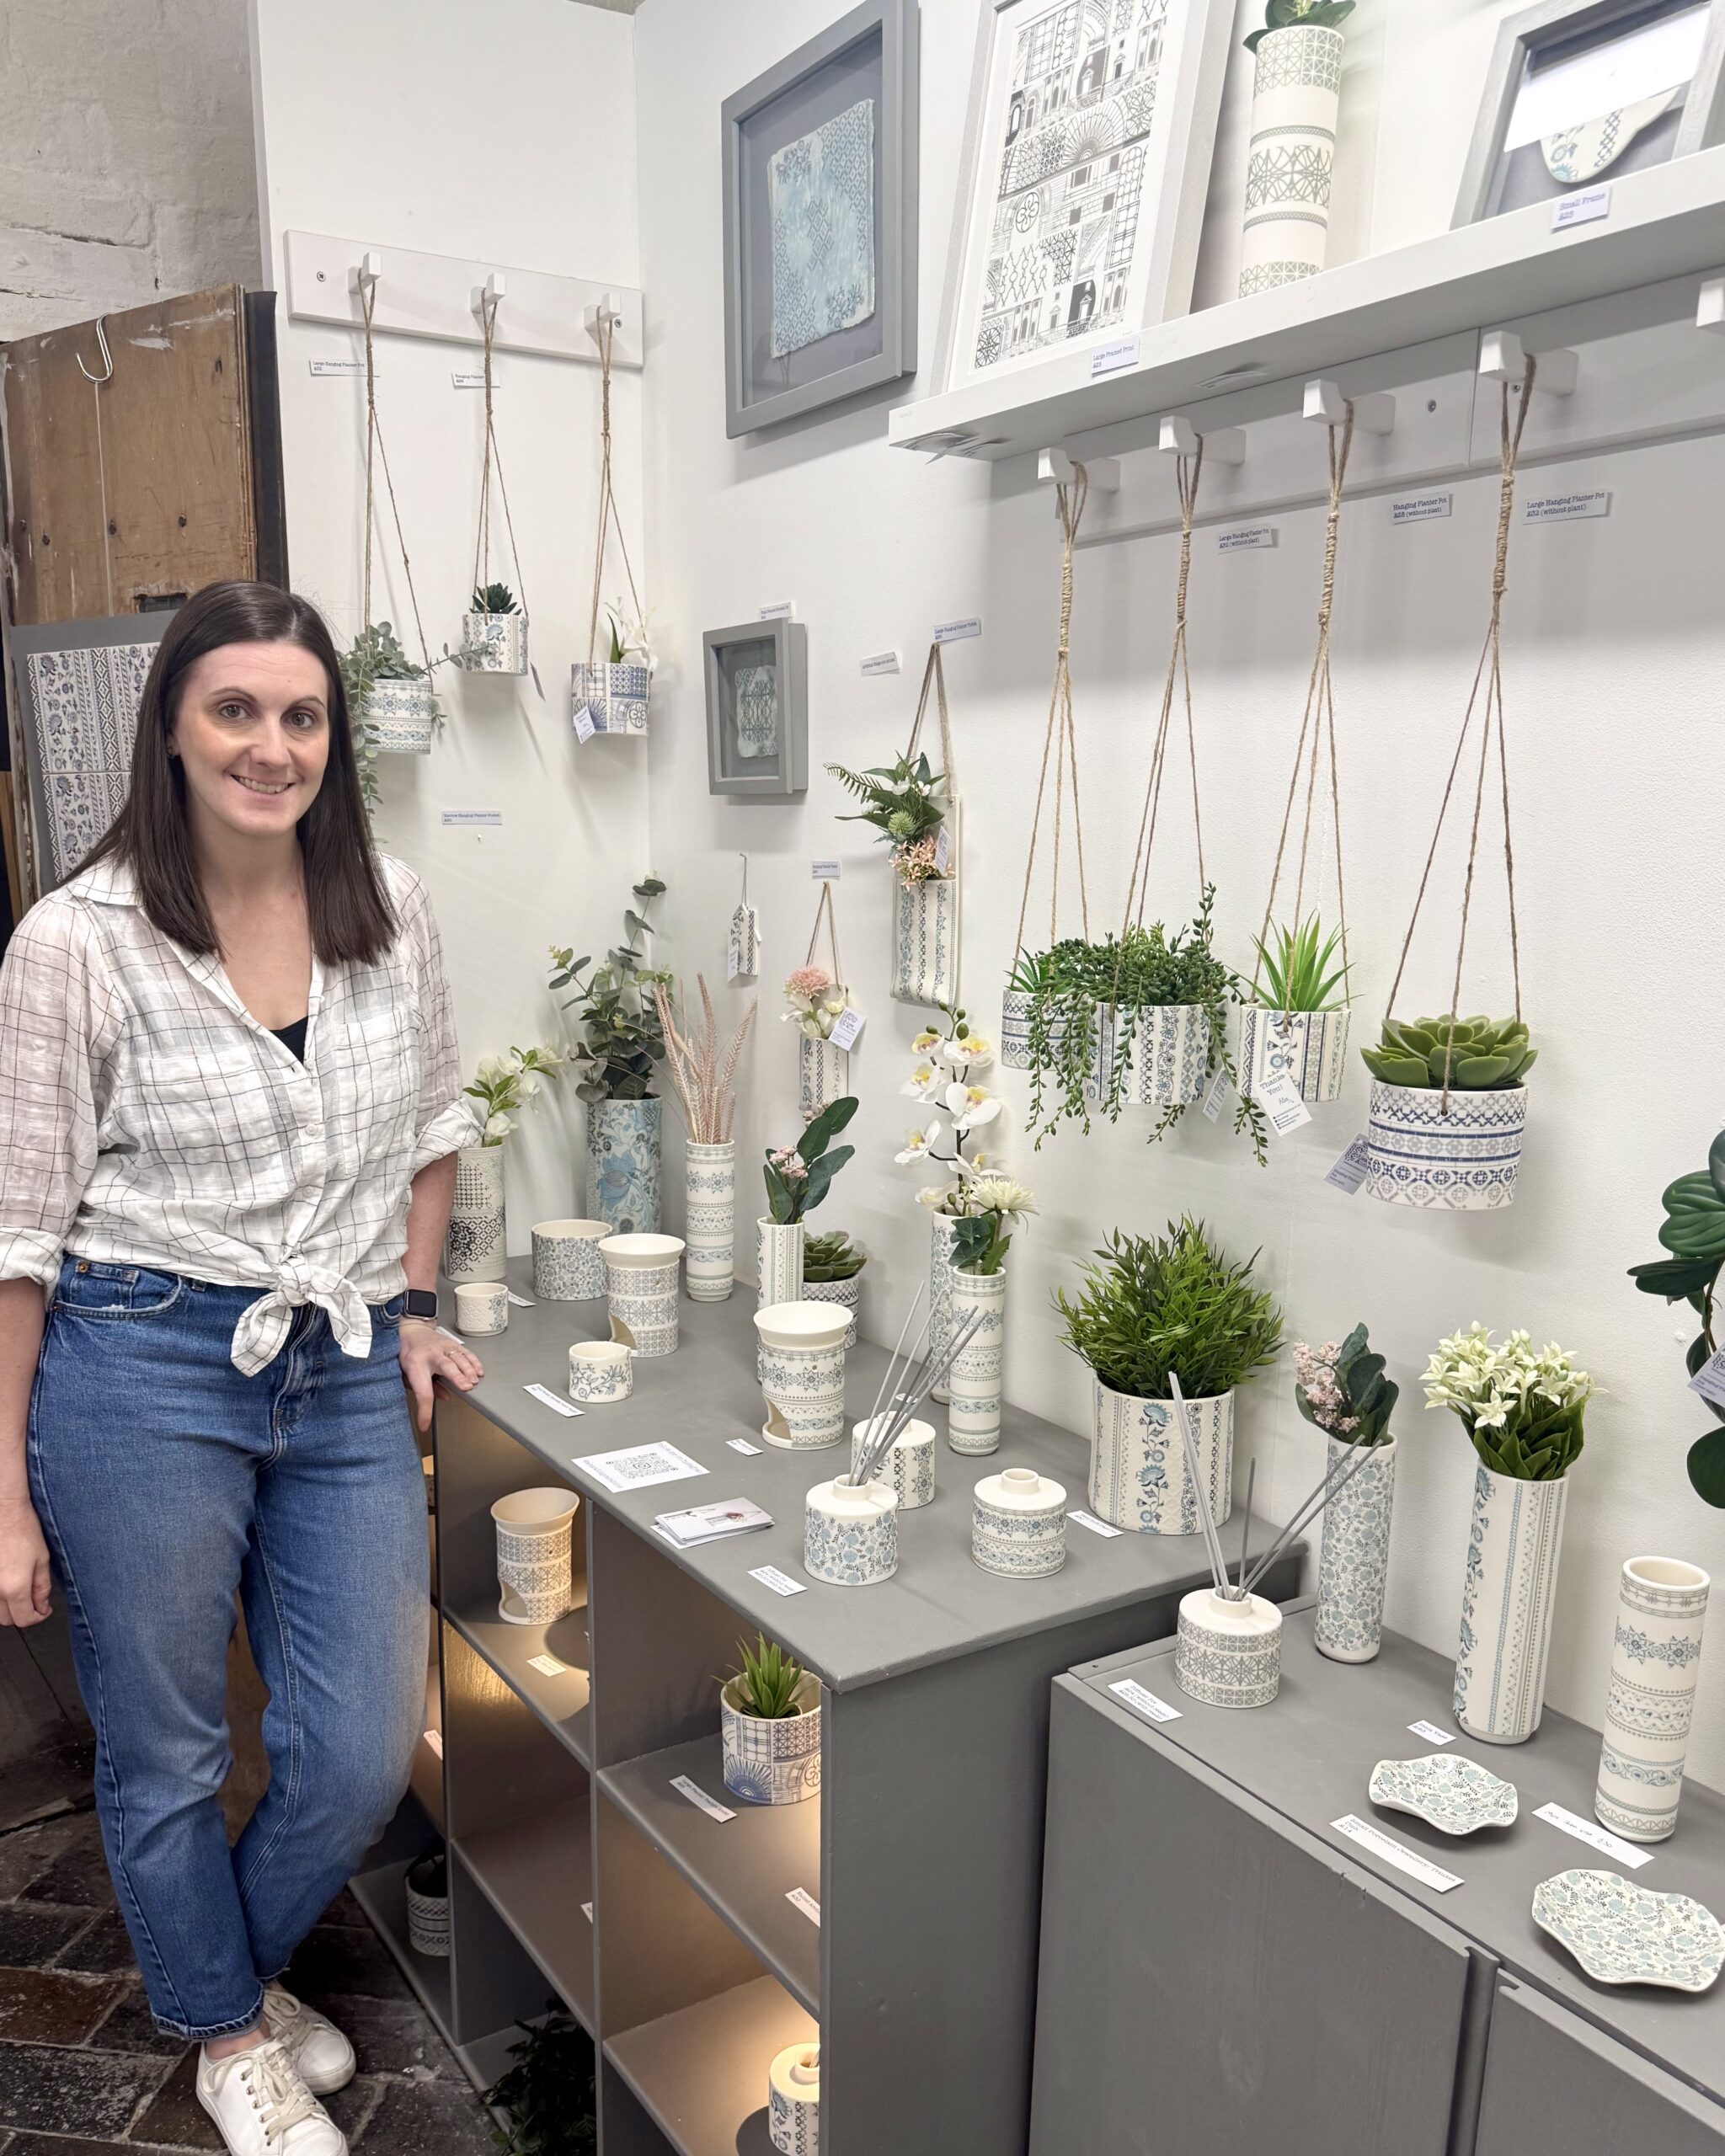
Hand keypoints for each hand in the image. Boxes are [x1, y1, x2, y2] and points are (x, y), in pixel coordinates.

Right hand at [0, 1498, 51, 1627]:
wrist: (3, 1511)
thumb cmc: (22, 1529)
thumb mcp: (42, 1559)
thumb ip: (42, 1587)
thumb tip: (42, 1606)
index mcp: (14, 1587)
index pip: (24, 1620)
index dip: (38, 1617)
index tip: (44, 1609)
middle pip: (7, 1620)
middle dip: (23, 1614)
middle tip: (34, 1600)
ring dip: (8, 1606)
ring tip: (19, 1588)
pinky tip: (7, 1580)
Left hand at [398, 1320, 482, 1432]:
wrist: (412, 1330)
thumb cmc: (407, 1353)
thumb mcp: (407, 1373)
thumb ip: (423, 1387)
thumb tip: (444, 1397)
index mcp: (415, 1365)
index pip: (422, 1391)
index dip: (424, 1410)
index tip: (425, 1424)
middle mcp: (430, 1354)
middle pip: (446, 1367)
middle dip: (457, 1377)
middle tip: (466, 1388)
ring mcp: (443, 1347)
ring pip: (459, 1358)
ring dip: (469, 1370)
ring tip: (475, 1382)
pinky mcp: (452, 1343)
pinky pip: (466, 1352)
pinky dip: (474, 1362)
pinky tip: (479, 1371)